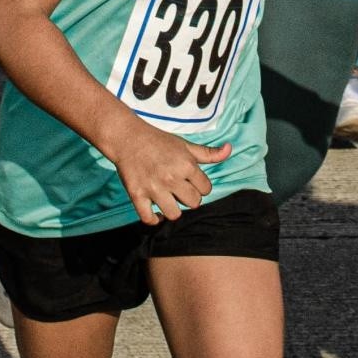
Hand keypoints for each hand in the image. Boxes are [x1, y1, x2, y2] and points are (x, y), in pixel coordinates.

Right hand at [105, 117, 229, 223]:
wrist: (128, 138)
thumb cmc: (159, 141)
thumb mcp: (186, 145)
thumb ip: (209, 153)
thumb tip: (229, 149)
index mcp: (186, 166)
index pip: (206, 189)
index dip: (201, 187)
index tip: (192, 182)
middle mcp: (171, 178)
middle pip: (193, 203)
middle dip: (190, 198)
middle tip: (180, 191)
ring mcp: (154, 188)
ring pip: (174, 214)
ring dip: (173, 210)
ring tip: (170, 201)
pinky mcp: (137, 195)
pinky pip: (148, 218)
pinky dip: (154, 220)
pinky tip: (156, 213)